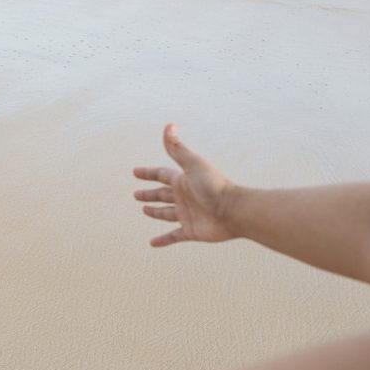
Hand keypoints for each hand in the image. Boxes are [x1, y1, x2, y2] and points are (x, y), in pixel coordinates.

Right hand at [133, 124, 236, 246]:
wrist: (234, 211)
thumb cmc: (214, 186)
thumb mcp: (192, 164)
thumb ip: (177, 148)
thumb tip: (168, 125)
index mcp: (183, 181)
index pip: (161, 175)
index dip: (148, 173)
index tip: (135, 172)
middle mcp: (184, 197)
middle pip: (162, 194)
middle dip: (149, 194)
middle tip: (136, 194)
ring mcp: (186, 214)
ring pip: (166, 213)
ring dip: (155, 212)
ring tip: (144, 211)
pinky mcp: (190, 231)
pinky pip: (173, 236)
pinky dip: (163, 240)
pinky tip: (152, 243)